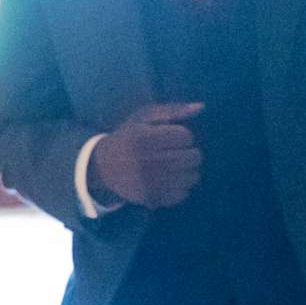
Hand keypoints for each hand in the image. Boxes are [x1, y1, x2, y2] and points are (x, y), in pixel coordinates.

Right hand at [91, 102, 205, 208]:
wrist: (103, 166)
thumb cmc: (129, 136)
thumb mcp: (144, 117)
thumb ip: (173, 110)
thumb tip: (201, 107)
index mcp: (145, 137)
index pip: (186, 137)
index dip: (183, 136)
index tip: (173, 138)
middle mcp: (147, 160)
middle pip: (193, 158)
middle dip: (191, 154)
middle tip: (180, 153)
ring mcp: (149, 181)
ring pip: (191, 177)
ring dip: (189, 171)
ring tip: (177, 167)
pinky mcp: (151, 197)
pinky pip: (182, 194)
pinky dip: (182, 187)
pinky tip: (172, 181)